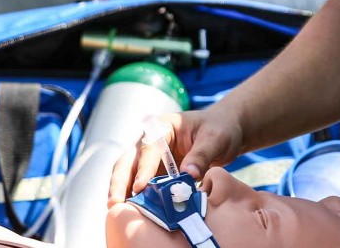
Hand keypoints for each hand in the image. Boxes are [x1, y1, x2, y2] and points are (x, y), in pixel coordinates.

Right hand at [107, 109, 244, 207]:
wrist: (225, 133)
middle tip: (114, 202)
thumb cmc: (220, 129)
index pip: (147, 148)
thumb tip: (187, 174)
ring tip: (118, 210)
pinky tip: (134, 211)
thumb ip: (201, 155)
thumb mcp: (215, 139)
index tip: (140, 187)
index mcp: (162, 127)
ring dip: (122, 191)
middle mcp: (150, 142)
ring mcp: (151, 159)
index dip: (143, 168)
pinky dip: (137, 197)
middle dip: (119, 181)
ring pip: (129, 175)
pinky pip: (143, 186)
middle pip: (128, 161)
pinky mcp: (156, 173)